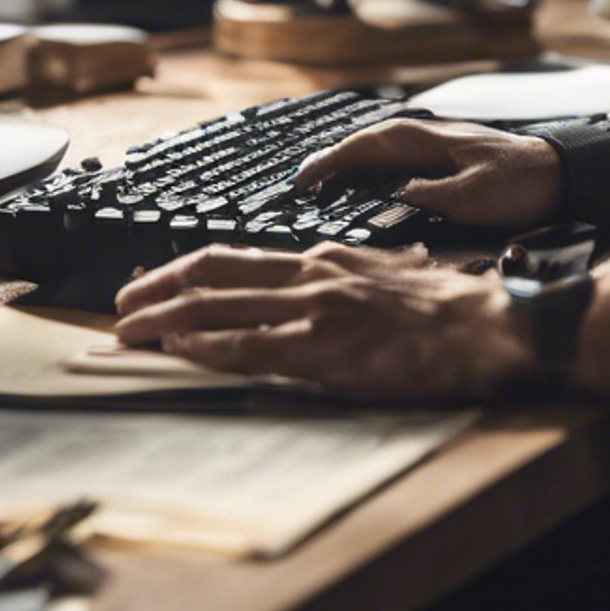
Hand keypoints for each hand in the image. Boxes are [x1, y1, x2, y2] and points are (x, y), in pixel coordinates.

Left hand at [113, 243, 531, 400]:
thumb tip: (338, 288)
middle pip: (212, 271)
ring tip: (127, 332)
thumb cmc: (453, 308)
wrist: (488, 325)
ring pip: (216, 306)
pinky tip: (177, 352)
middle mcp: (311, 275)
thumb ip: (356, 280)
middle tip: (121, 301)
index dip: (188, 269)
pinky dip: (204, 348)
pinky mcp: (323, 350)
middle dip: (157, 286)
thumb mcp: (394, 277)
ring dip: (164, 320)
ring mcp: (314, 311)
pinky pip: (247, 347)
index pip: (240, 258)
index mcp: (326, 260)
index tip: (157, 280)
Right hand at [294, 118, 564, 228]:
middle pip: (365, 142)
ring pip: (379, 147)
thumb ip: (431, 195)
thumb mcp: (474, 196)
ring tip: (325, 182)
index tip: (304, 181)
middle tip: (302, 184)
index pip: (364, 146)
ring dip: (351, 161)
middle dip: (332, 159)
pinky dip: (373, 165)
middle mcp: (425, 134)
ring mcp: (435, 142)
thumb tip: (395, 196)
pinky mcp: (445, 155)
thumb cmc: (520, 183)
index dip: (330, 162)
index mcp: (426, 140)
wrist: (561, 173)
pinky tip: (370, 181)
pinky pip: (396, 155)